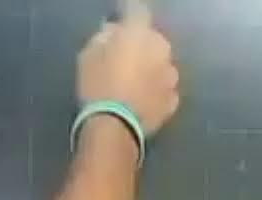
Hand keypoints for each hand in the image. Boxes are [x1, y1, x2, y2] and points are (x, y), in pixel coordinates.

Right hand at [77, 0, 179, 136]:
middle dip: (141, 45)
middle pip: (152, 40)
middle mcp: (162, 49)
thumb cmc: (96, 85)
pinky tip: (142, 100)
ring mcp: (171, 77)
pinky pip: (163, 89)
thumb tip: (114, 32)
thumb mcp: (88, 55)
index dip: (128, 12)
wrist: (114, 127)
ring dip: (151, 69)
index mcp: (141, 32)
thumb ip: (104, 37)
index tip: (120, 17)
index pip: (137, 10)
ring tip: (135, 83)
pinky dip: (155, 91)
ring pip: (161, 65)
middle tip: (124, 57)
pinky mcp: (173, 101)